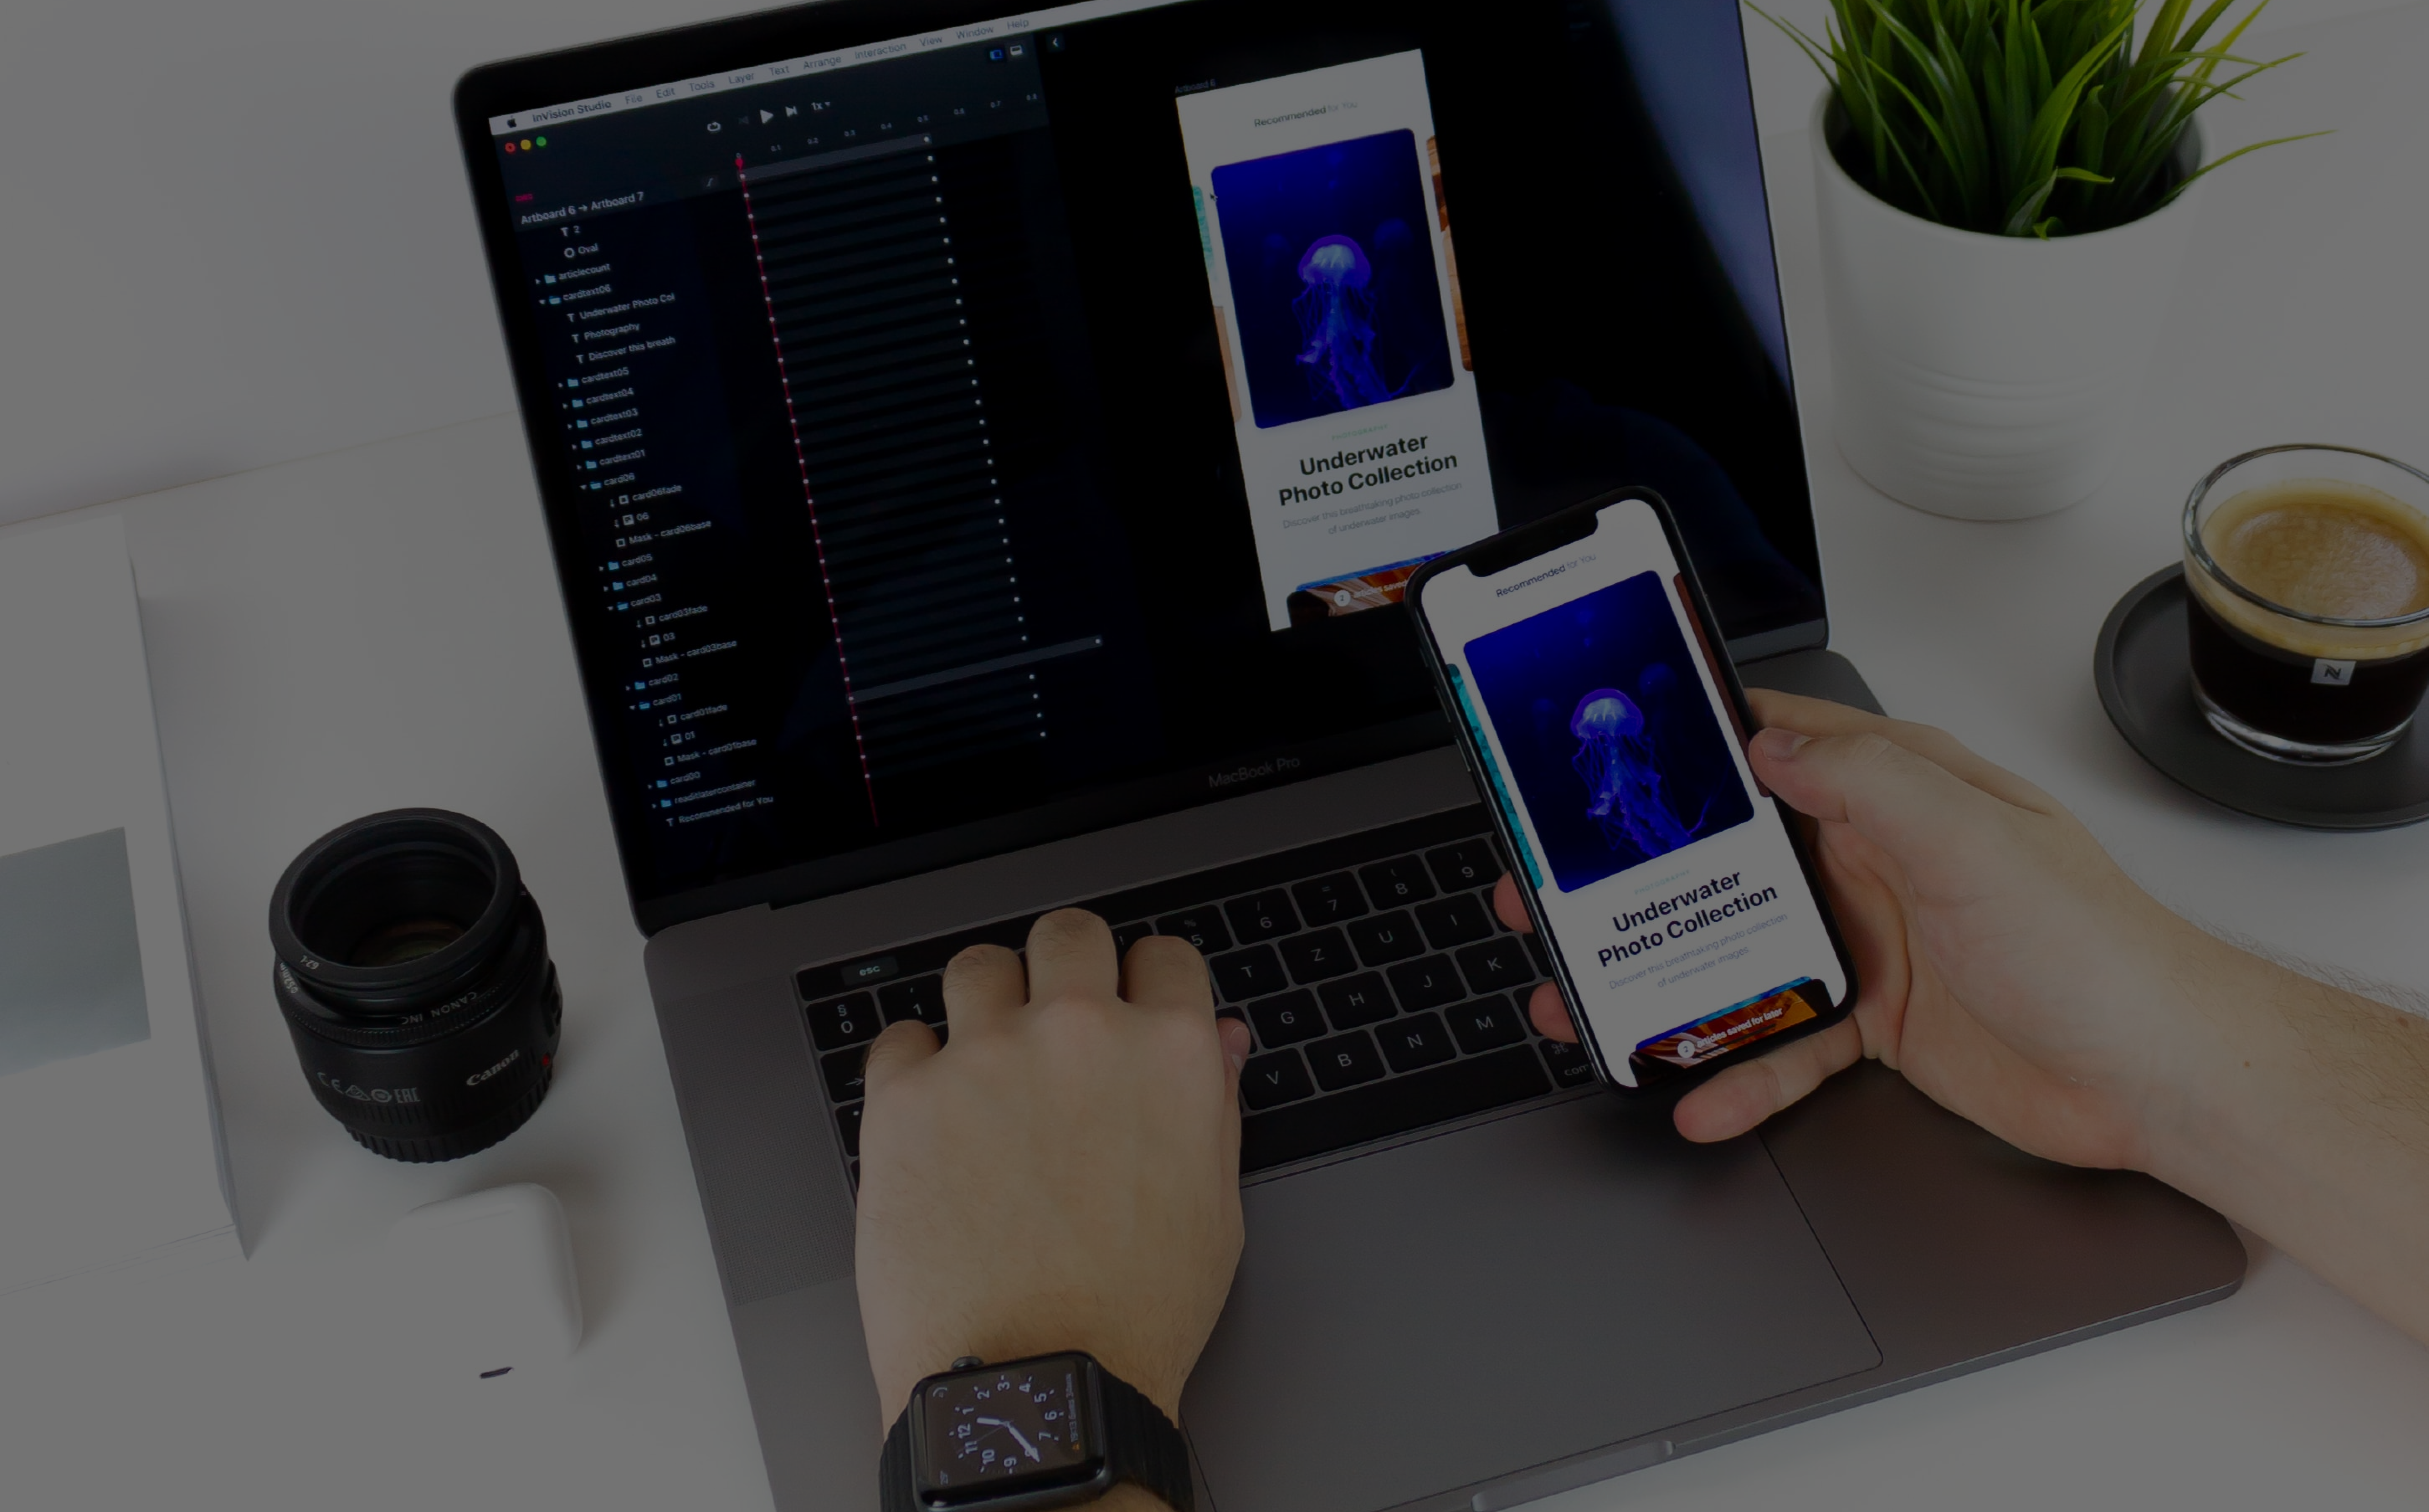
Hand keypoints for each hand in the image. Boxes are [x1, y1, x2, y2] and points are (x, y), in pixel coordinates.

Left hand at [854, 909, 1253, 1427]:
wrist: (1037, 1384)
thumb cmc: (1132, 1313)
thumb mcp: (1213, 1206)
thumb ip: (1213, 1105)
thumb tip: (1219, 1039)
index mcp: (1169, 1056)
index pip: (1164, 957)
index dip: (1145, 984)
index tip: (1128, 1009)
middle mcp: (1080, 1036)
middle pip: (1068, 934)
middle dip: (1063, 967)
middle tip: (1051, 1019)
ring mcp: (987, 1059)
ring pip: (977, 965)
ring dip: (984, 1002)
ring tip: (983, 1060)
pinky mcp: (906, 1099)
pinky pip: (899, 1037)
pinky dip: (913, 1065)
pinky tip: (931, 1114)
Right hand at [1502, 689, 2228, 1167]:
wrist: (2163, 1078)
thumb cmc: (2100, 951)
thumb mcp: (1975, 842)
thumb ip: (1868, 784)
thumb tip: (1771, 745)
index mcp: (1900, 796)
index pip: (1776, 747)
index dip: (1691, 747)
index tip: (1611, 759)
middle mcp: (1878, 860)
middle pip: (1734, 859)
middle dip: (1644, 879)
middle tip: (1562, 896)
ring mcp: (1874, 940)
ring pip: (1741, 952)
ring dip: (1669, 981)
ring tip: (1594, 1006)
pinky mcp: (1879, 1019)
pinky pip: (1786, 1043)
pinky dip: (1740, 1071)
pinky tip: (1700, 1094)